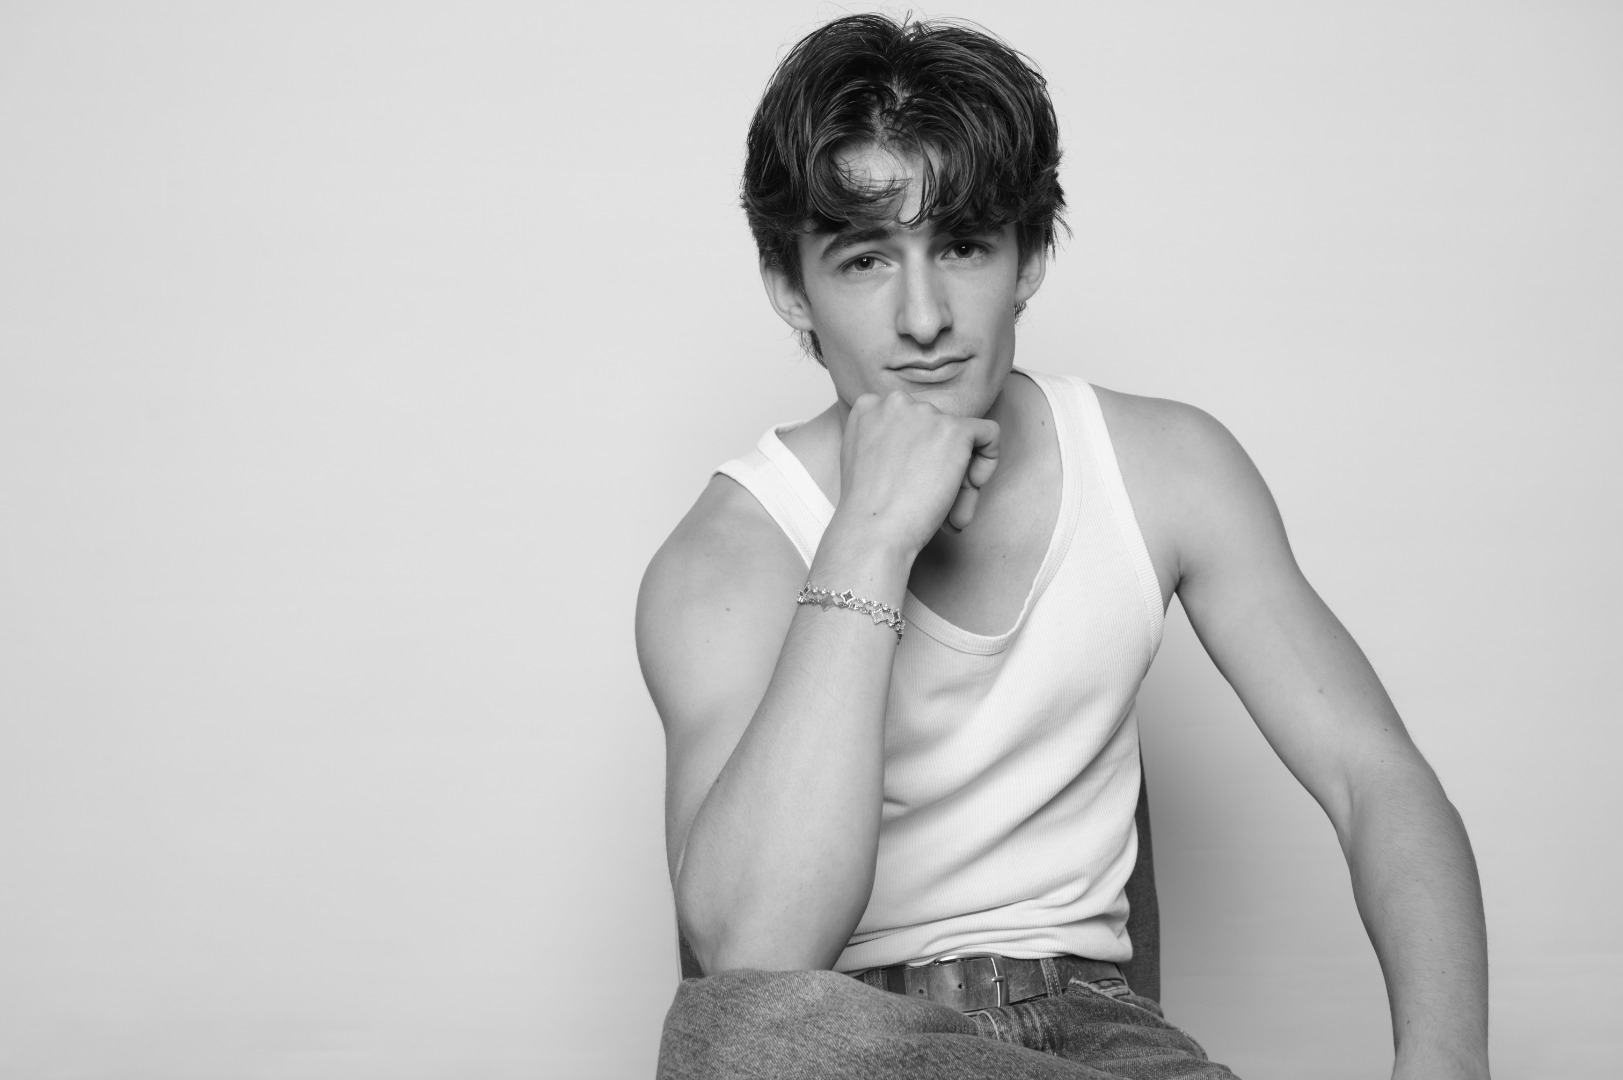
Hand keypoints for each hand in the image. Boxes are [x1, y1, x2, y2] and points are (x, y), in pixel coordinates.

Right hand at [833, 391, 999, 556]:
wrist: (871, 530)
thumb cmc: (866, 509)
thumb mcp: (861, 460)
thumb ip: (887, 442)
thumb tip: (923, 450)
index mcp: (869, 407)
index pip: (911, 423)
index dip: (919, 456)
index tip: (915, 484)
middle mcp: (896, 402)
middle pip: (937, 431)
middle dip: (941, 468)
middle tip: (938, 506)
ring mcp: (926, 414)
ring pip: (961, 441)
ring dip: (960, 478)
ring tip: (951, 514)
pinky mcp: (954, 429)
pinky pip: (989, 435)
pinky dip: (989, 460)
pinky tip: (973, 487)